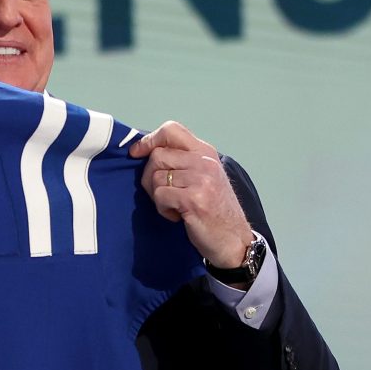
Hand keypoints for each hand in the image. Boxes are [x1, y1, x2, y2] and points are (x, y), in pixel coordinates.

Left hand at [129, 121, 252, 271]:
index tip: (137, 153)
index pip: (172, 129)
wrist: (234, 239)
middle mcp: (205, 162)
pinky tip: (178, 216)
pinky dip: (163, 209)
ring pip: (155, 177)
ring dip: (158, 196)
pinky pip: (160, 196)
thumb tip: (145, 150)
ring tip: (175, 206)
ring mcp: (201, 179)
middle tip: (162, 194)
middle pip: (157, 156)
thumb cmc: (214, 210)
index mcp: (206, 152)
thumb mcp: (203, 176)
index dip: (149, 140)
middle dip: (150, 177)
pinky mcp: (194, 199)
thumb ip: (182, 160)